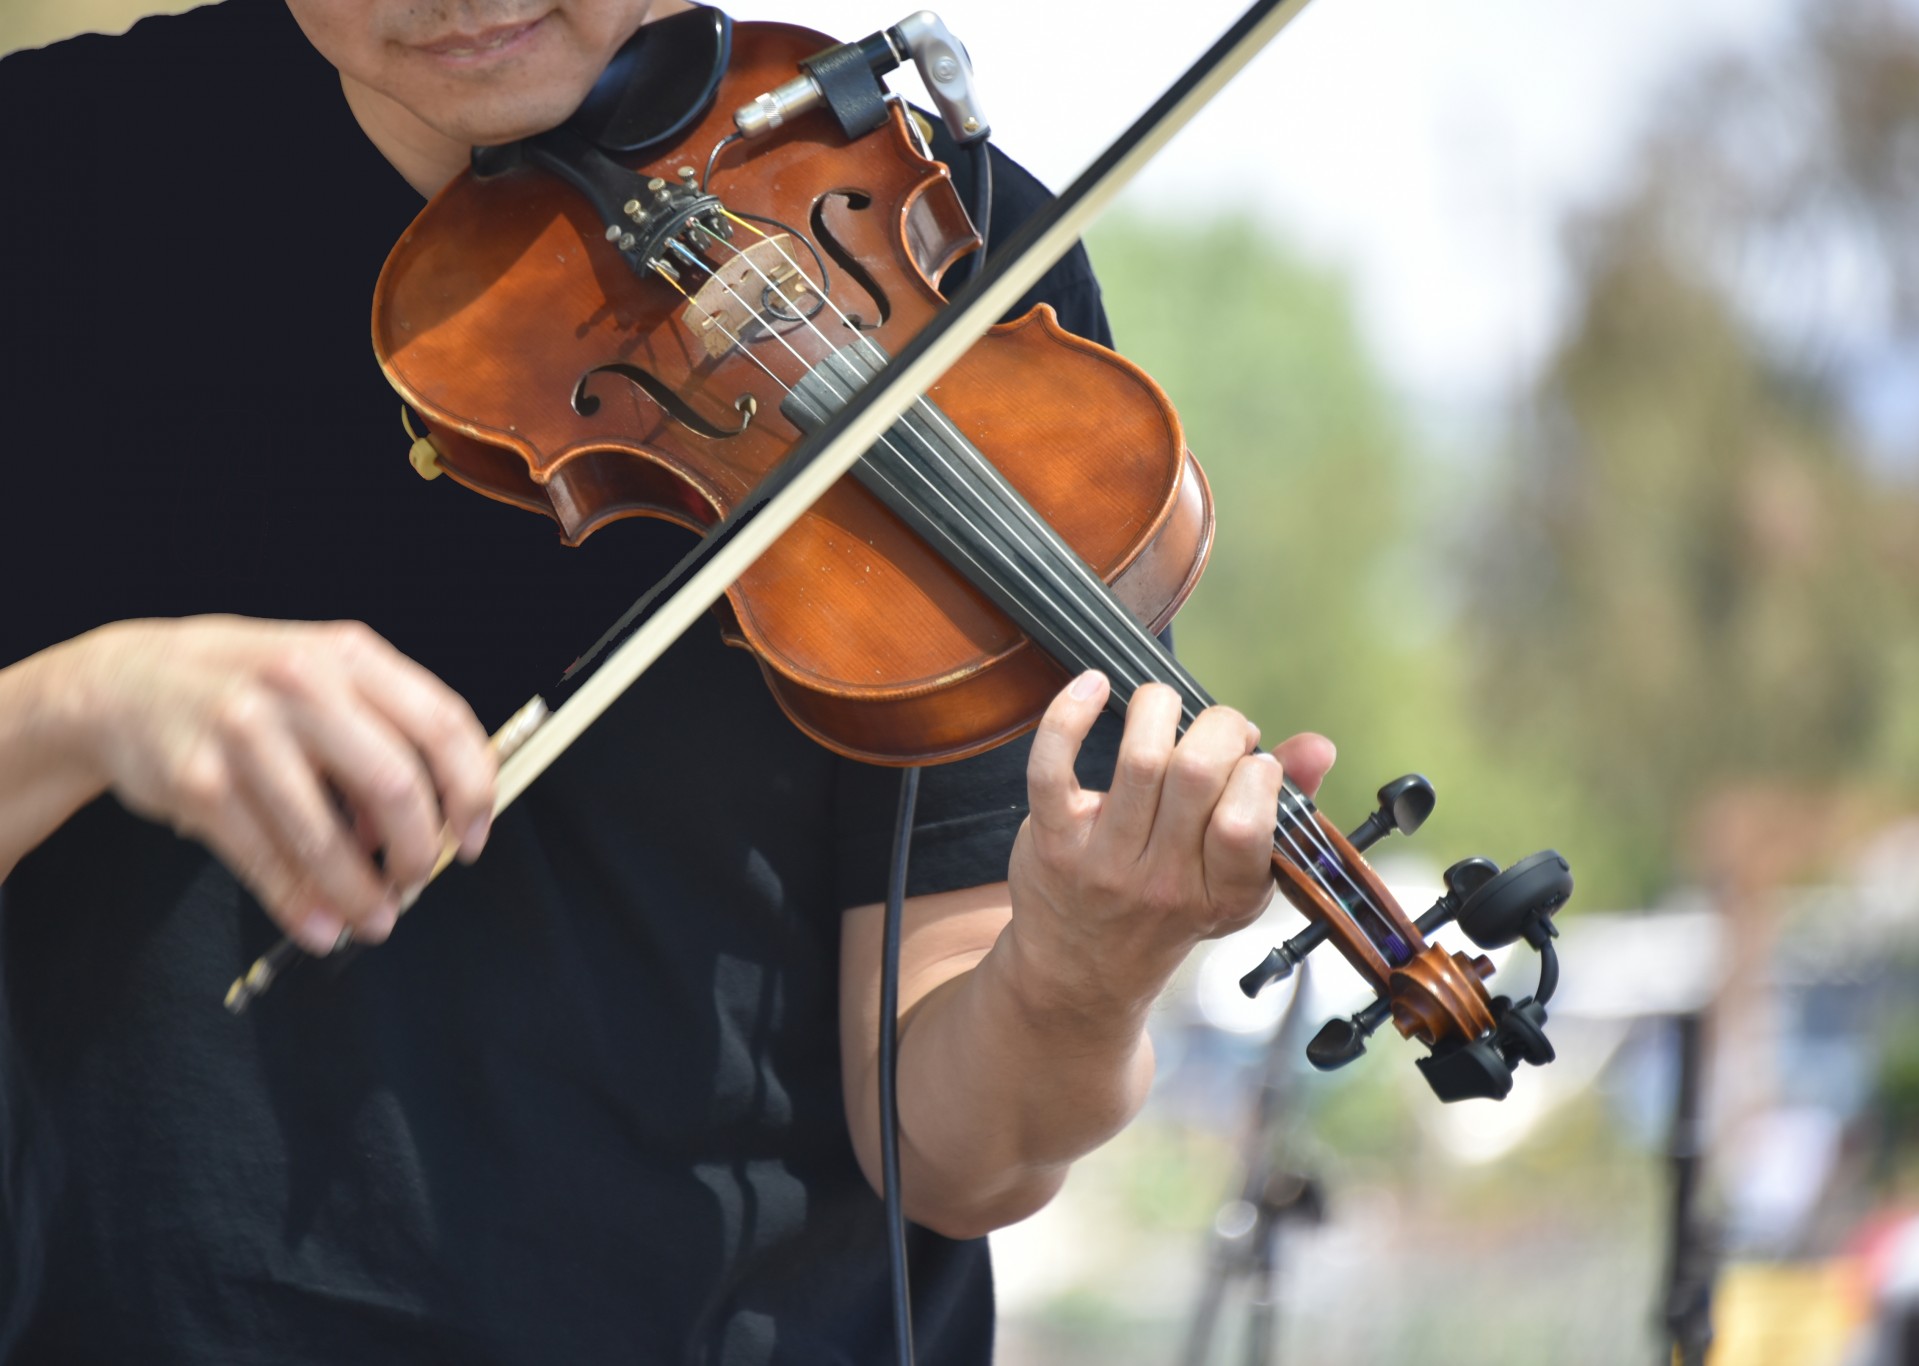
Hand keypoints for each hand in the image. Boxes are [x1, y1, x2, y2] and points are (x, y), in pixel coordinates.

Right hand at [69, 616, 495, 951]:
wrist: (125, 682)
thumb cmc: (247, 685)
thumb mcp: (322, 674)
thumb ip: (382, 729)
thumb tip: (434, 820)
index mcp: (350, 655)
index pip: (443, 723)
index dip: (472, 791)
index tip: (474, 838)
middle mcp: (302, 684)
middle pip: (395, 783)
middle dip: (419, 849)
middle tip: (418, 880)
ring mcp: (245, 732)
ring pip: (327, 836)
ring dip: (362, 892)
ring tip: (376, 918)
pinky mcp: (199, 783)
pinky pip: (267, 861)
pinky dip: (302, 906)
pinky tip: (321, 926)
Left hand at [1006, 672, 1334, 1011]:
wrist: (1081, 970)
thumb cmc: (1168, 911)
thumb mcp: (1236, 879)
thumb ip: (1283, 809)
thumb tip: (1317, 746)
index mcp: (1223, 893)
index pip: (1248, 822)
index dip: (1257, 771)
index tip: (1252, 761)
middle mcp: (1165, 881)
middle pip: (1198, 772)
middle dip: (1219, 726)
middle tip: (1215, 732)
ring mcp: (1105, 861)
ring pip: (1140, 758)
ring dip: (1159, 707)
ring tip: (1165, 707)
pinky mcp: (1053, 839)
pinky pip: (1054, 765)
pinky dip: (1070, 714)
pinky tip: (1093, 685)